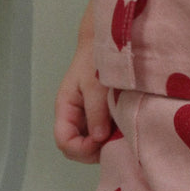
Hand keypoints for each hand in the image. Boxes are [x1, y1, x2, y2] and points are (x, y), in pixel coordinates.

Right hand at [53, 0, 112, 163]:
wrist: (111, 39)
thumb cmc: (98, 58)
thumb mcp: (96, 84)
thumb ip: (96, 112)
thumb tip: (99, 139)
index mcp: (66, 108)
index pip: (64, 142)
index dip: (81, 148)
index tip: (102, 141)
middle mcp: (74, 116)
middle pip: (77, 147)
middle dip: (94, 150)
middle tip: (116, 140)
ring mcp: (88, 116)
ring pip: (90, 143)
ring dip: (105, 144)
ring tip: (123, 133)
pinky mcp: (101, 113)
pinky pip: (102, 133)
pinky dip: (112, 136)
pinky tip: (125, 128)